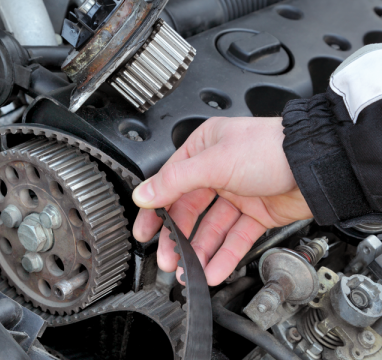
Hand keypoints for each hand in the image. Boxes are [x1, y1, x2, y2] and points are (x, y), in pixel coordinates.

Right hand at [132, 116, 312, 285]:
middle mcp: (217, 171)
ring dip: (200, 252)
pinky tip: (214, 270)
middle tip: (168, 259)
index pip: (170, 183)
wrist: (317, 164)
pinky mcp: (256, 214)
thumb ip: (175, 181)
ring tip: (190, 271)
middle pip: (189, 210)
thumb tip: (144, 194)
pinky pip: (235, 238)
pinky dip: (224, 255)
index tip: (144, 231)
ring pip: (211, 229)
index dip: (155, 209)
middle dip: (178, 238)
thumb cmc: (270, 148)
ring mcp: (237, 193)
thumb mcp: (214, 161)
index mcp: (203, 149)